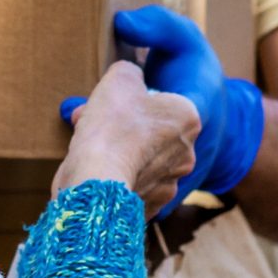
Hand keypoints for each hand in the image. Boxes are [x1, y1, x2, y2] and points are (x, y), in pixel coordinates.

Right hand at [54, 60, 199, 220]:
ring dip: (119, 147)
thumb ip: (130, 71)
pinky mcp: (151, 207)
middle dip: (125, 123)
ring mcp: (171, 183)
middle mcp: (188, 153)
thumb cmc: (112, 123)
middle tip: (97, 118)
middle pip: (153, 130)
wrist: (98, 178)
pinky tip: (96, 166)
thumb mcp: (119, 77)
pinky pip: (132, 181)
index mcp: (187, 117)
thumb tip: (131, 76)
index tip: (116, 100)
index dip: (136, 98)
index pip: (163, 99)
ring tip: (89, 140)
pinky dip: (116, 173)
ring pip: (142, 157)